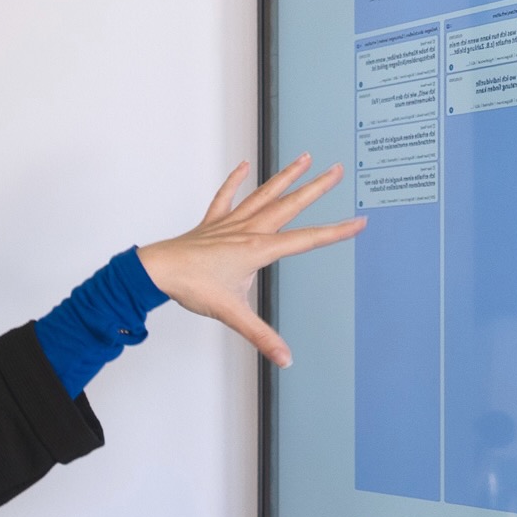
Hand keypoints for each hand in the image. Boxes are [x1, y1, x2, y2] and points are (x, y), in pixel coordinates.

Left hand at [135, 153, 364, 367]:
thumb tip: (285, 358)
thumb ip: (261, 336)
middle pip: (290, 205)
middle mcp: (248, 230)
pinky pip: (226, 197)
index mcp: (259, 249)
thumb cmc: (191, 287)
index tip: (360, 221)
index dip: (337, 232)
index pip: (307, 240)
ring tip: (304, 158)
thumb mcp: (232, 313)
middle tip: (337, 169)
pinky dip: (234, 181)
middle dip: (316, 188)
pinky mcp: (212, 224)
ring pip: (263, 195)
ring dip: (285, 176)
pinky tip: (243, 166)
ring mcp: (230, 224)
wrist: (156, 271)